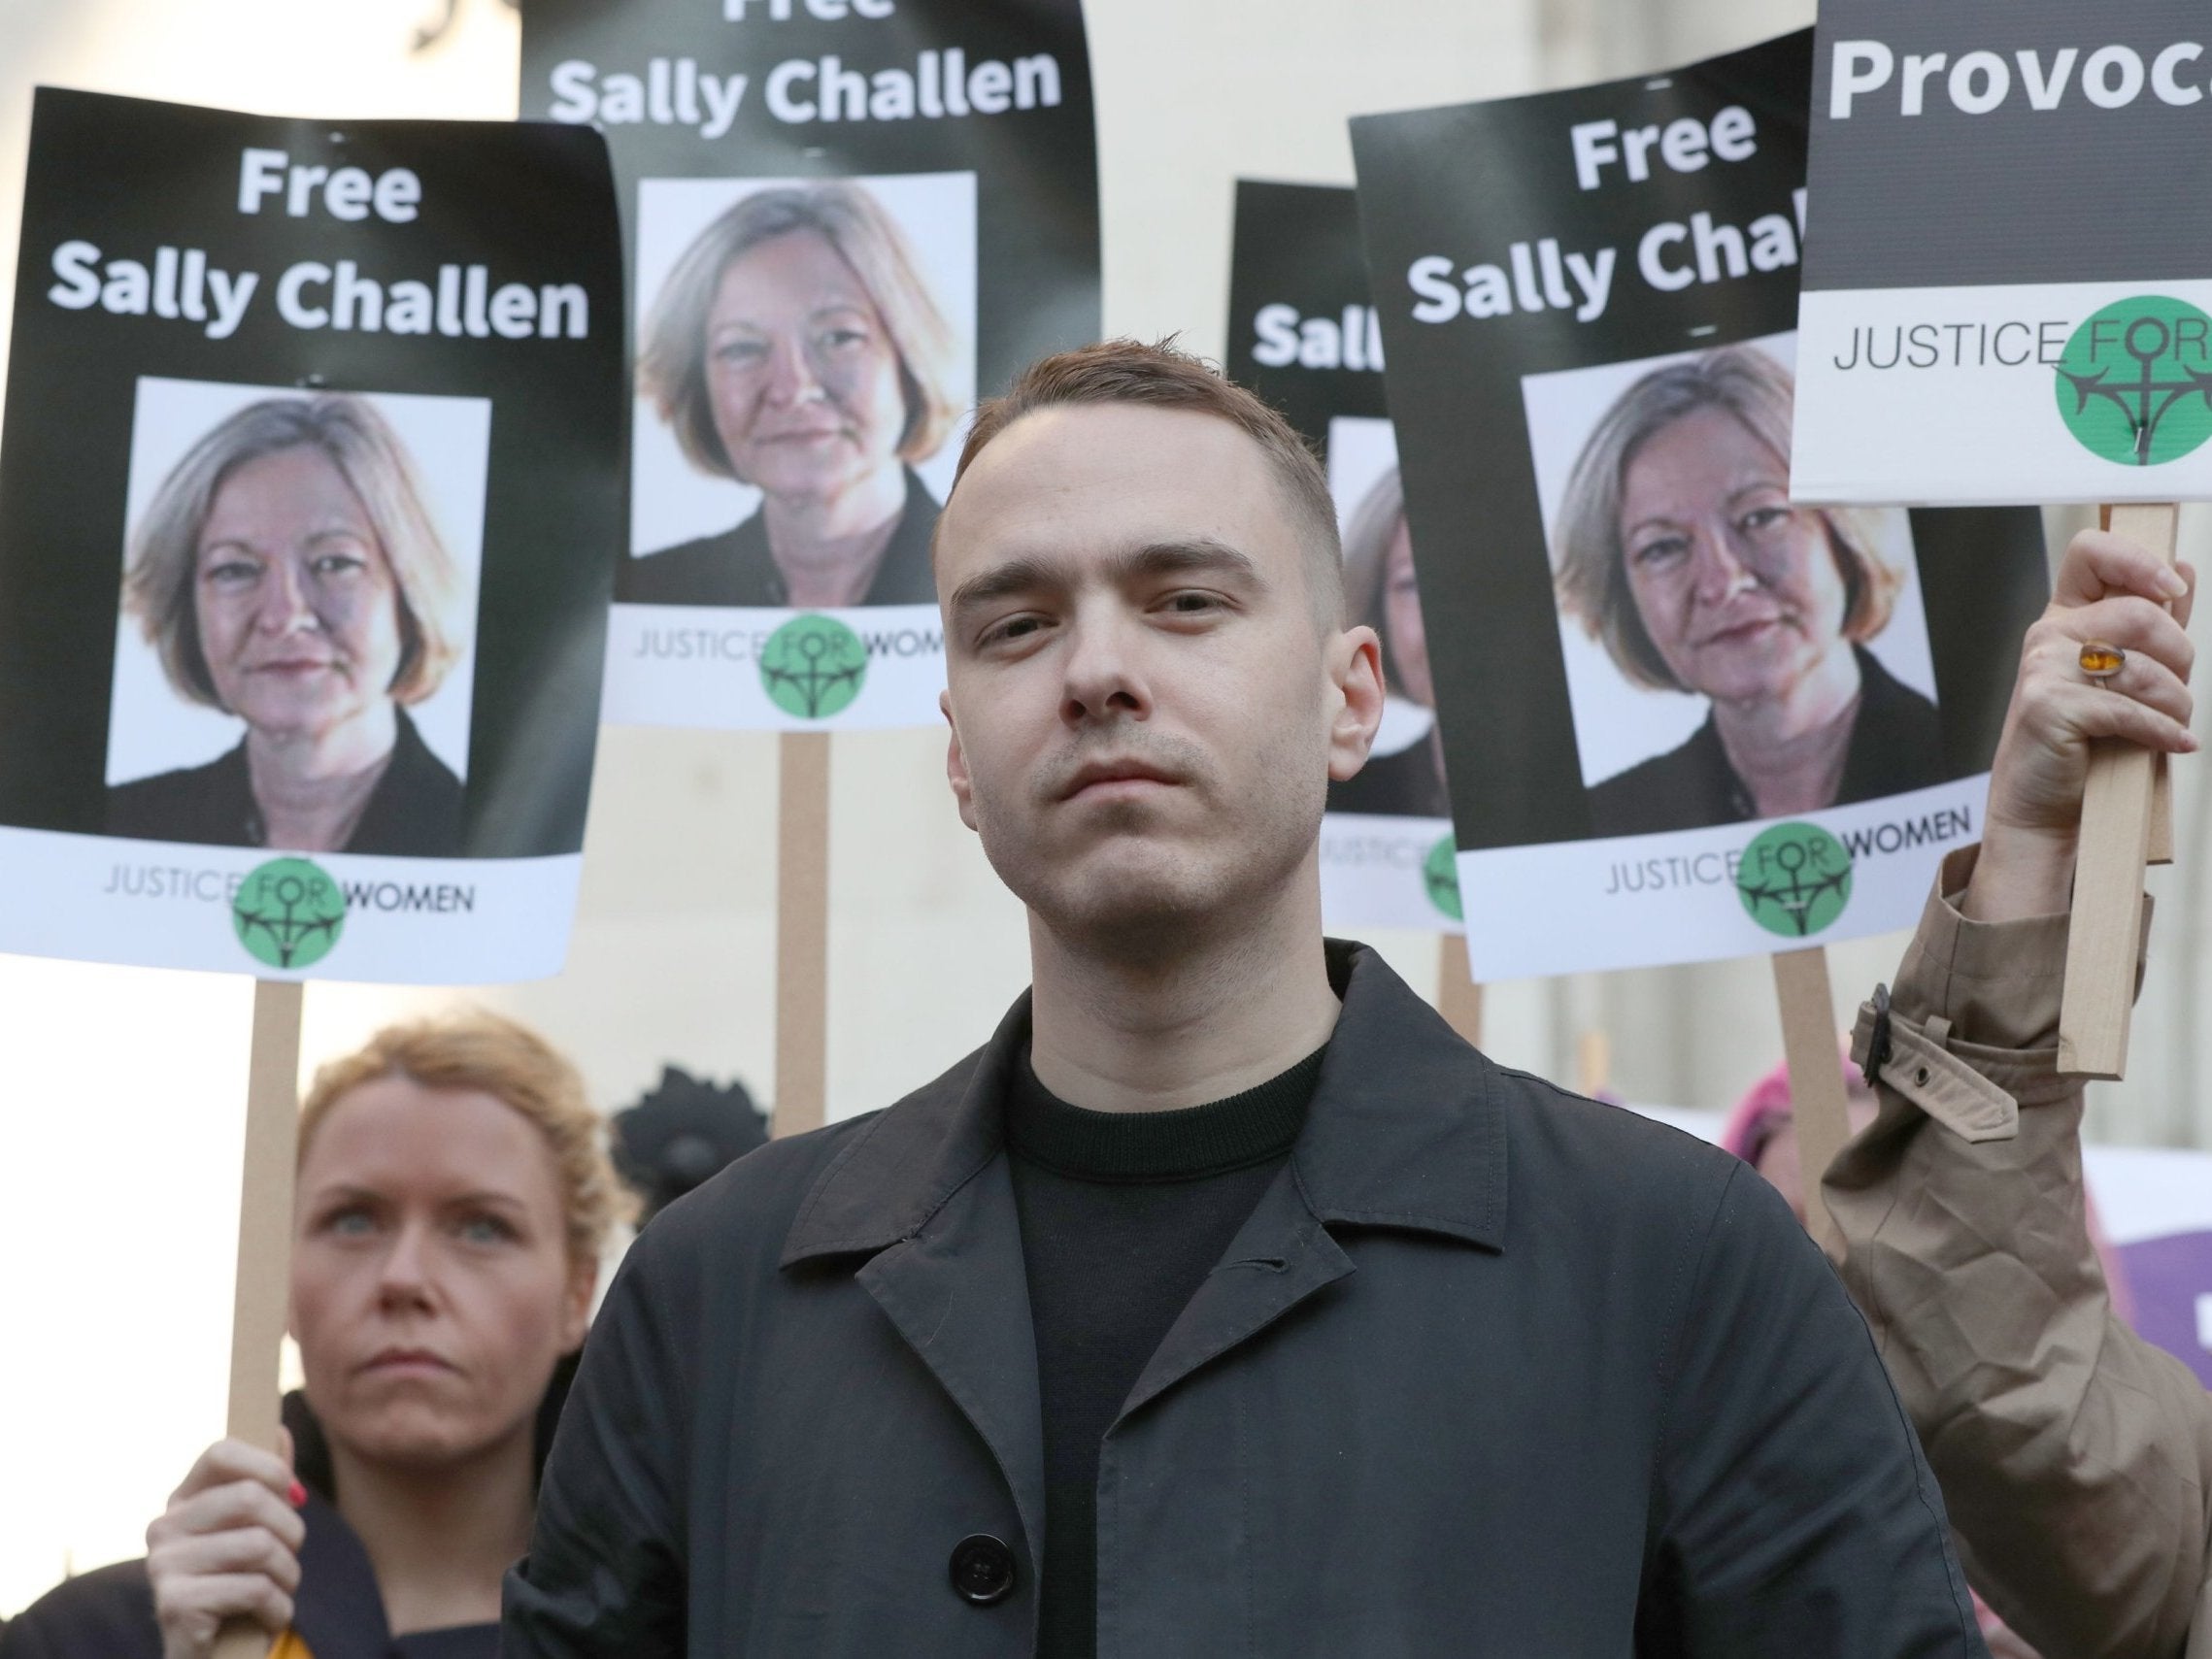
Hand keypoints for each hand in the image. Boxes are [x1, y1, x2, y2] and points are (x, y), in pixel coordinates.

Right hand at [145, 1431, 305, 1658]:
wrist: (215, 1658)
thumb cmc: (242, 1586)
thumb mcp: (257, 1529)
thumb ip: (267, 1481)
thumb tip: (280, 1430)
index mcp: (182, 1501)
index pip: (221, 1451)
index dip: (268, 1465)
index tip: (291, 1492)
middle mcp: (162, 1528)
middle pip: (251, 1497)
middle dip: (291, 1531)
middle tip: (286, 1558)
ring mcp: (162, 1566)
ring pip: (260, 1545)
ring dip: (287, 1574)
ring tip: (275, 1592)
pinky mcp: (175, 1604)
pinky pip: (255, 1588)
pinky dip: (278, 1608)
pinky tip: (265, 1618)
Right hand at [1967, 528, 2196, 922]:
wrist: (2042, 809)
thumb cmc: (2082, 746)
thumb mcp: (2123, 677)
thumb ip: (2150, 626)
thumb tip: (2182, 573)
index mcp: (2064, 619)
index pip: (2092, 553)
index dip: (2138, 561)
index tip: (2170, 591)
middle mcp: (2047, 636)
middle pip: (2138, 613)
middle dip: (2180, 655)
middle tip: (2179, 689)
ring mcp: (2041, 669)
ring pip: (2140, 665)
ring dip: (2176, 702)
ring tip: (2175, 725)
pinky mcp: (2047, 706)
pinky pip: (2128, 709)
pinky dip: (2163, 732)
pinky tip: (2174, 744)